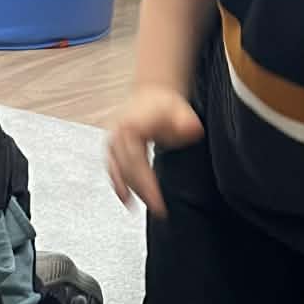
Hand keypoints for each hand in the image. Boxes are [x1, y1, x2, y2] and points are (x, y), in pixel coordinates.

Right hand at [104, 87, 202, 213]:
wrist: (151, 93)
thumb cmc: (166, 104)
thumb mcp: (181, 111)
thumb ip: (186, 122)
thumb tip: (192, 129)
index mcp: (130, 127)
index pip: (137, 163)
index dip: (146, 185)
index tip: (157, 202)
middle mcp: (116, 134)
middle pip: (126, 170)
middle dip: (140, 192)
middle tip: (157, 210)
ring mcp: (111, 140)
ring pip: (117, 171)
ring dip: (127, 191)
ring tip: (137, 209)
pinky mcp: (111, 146)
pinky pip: (112, 169)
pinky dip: (118, 184)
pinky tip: (126, 199)